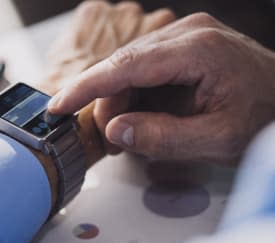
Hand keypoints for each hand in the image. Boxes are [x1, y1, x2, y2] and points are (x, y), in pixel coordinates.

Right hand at [48, 13, 274, 165]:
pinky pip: (144, 66)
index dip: (86, 87)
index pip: (125, 66)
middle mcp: (188, 33)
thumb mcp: (218, 139)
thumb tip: (116, 130)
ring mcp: (185, 35)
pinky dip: (135, 93)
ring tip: (132, 132)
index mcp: (197, 50)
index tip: (58, 105)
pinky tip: (144, 115)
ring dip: (121, 100)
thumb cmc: (266, 118)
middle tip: (110, 140)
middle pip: (123, 65)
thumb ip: (164, 137)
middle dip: (107, 103)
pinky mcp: (183, 44)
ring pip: (129, 66)